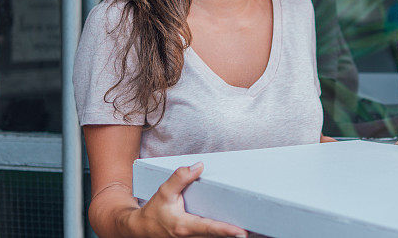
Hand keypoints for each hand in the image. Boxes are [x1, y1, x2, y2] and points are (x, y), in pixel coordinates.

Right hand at [129, 163, 246, 237]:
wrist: (141, 229)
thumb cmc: (154, 211)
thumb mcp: (164, 192)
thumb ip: (180, 178)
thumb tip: (199, 166)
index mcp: (184, 226)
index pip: (209, 228)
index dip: (226, 230)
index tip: (241, 232)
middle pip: (217, 237)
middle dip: (233, 234)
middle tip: (255, 230)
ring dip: (229, 236)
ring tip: (251, 230)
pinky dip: (222, 235)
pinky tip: (235, 230)